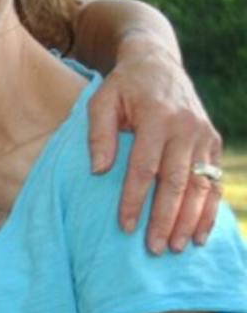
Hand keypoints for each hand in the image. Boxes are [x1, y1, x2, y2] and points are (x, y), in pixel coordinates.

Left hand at [88, 46, 224, 252]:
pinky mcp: (213, 142)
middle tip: (155, 249)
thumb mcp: (101, 101)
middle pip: (177, 181)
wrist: (158, 63)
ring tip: (178, 248)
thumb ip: (98, 134)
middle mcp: (186, 128)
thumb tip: (98, 171)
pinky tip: (201, 234)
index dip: (135, 200)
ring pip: (200, 185)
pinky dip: (209, 210)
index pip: (145, 167)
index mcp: (157, 117)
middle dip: (166, 218)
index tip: (125, 227)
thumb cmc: (122, 86)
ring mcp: (204, 136)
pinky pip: (214, 181)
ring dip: (190, 220)